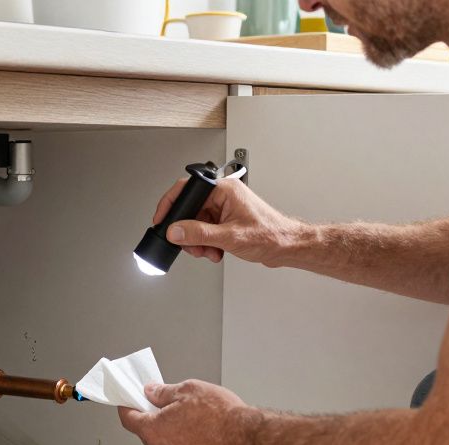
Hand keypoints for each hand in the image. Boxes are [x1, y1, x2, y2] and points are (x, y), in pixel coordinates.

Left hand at [118, 380, 262, 444]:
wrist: (247, 437)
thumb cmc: (221, 414)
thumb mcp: (187, 390)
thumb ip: (163, 393)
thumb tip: (151, 392)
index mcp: (154, 431)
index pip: (129, 420)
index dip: (126, 407)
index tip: (128, 401)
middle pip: (146, 433)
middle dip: (151, 418)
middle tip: (162, 404)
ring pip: (163, 444)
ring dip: (168, 432)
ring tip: (187, 417)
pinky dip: (181, 443)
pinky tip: (196, 431)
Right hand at [152, 177, 308, 265]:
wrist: (287, 246)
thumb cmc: (270, 235)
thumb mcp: (229, 237)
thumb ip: (199, 234)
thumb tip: (176, 231)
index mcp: (224, 190)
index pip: (186, 190)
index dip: (170, 206)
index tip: (161, 220)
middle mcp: (223, 196)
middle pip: (190, 210)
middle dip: (188, 232)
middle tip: (191, 245)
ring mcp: (225, 208)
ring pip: (197, 223)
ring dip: (199, 241)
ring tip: (209, 251)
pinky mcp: (227, 220)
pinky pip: (206, 230)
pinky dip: (207, 243)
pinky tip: (216, 251)